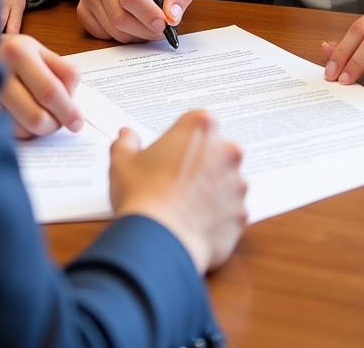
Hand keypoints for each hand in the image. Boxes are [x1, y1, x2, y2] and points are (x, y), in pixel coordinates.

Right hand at [0, 33, 82, 137]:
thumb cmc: (14, 54)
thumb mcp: (40, 51)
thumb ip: (63, 72)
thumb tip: (73, 106)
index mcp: (18, 53)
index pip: (50, 91)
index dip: (67, 111)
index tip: (77, 122)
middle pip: (36, 116)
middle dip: (54, 124)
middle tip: (59, 122)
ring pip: (22, 129)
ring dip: (38, 129)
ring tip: (39, 114)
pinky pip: (8, 133)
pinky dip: (21, 130)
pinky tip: (21, 116)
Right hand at [77, 0, 194, 42]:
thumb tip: (172, 16)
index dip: (149, 15)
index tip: (163, 25)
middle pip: (120, 17)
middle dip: (144, 30)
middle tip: (158, 31)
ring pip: (112, 29)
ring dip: (134, 35)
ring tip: (145, 27)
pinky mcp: (83, 9)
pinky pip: (102, 35)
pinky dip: (119, 36)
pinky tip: (130, 26)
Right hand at [109, 110, 246, 273]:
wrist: (157, 241)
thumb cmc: (140, 195)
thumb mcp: (122, 162)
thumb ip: (126, 143)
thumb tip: (128, 136)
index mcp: (200, 128)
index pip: (200, 123)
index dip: (187, 138)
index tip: (175, 151)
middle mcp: (227, 151)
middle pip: (219, 151)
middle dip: (204, 163)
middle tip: (178, 180)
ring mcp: (238, 185)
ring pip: (229, 183)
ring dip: (214, 192)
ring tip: (186, 206)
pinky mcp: (241, 215)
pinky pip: (231, 213)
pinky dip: (218, 218)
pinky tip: (196, 225)